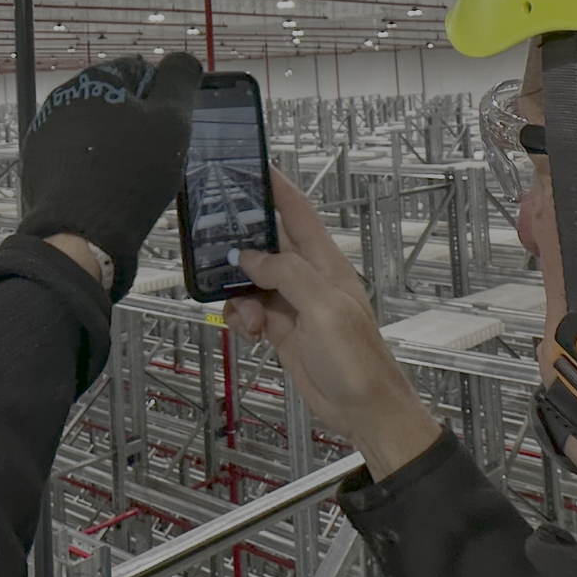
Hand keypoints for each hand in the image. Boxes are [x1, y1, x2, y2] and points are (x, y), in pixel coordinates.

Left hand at [20, 53, 201, 300]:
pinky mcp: (38, 164)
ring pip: (94, 131)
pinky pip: (75, 158)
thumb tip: (183, 60)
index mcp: (95, 79)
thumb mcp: (172, 122)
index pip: (139, 71)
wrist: (80, 234)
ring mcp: (45, 132)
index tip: (167, 129)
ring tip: (129, 178)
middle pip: (114, 102)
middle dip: (135, 124)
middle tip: (152, 156)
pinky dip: (91, 168)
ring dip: (113, 146)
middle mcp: (63, 98)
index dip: (161, 100)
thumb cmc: (129, 176)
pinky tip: (105, 190)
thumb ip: (180, 81)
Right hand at [225, 170, 441, 476]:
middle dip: (242, 241)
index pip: (299, 213)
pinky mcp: (283, 330)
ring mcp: (294, 305)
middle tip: (214, 241)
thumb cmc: (358, 361)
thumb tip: (252, 257)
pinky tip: (245, 329)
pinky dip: (240, 316)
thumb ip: (287, 274)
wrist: (363, 410)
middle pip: (268, 245)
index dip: (276, 188)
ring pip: (252, 280)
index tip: (252, 166)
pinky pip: (250, 311)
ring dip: (237, 290)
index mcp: (326, 265)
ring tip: (239, 308)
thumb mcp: (323, 308)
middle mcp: (309, 280)